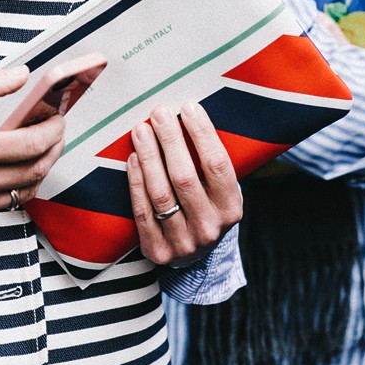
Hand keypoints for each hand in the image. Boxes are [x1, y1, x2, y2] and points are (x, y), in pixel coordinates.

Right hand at [0, 65, 65, 231]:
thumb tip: (23, 75)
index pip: (30, 145)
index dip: (53, 130)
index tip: (58, 119)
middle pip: (36, 170)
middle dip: (54, 148)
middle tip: (55, 133)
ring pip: (25, 192)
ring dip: (38, 169)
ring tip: (36, 149)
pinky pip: (5, 206)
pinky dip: (12, 188)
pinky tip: (5, 171)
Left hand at [127, 102, 241, 267]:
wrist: (195, 255)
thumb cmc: (206, 207)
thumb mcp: (220, 190)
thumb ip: (210, 162)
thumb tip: (188, 113)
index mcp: (231, 209)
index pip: (217, 165)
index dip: (202, 134)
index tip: (188, 108)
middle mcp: (209, 228)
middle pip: (185, 177)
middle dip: (170, 140)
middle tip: (159, 113)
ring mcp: (183, 243)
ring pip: (160, 193)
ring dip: (149, 157)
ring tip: (141, 131)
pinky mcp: (158, 250)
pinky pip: (142, 211)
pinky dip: (136, 182)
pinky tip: (133, 158)